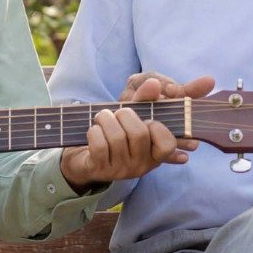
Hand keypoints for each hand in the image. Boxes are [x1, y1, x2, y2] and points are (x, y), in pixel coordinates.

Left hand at [60, 74, 215, 189]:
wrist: (84, 153)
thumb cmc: (116, 127)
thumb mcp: (136, 106)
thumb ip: (155, 92)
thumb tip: (169, 83)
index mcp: (157, 150)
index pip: (168, 141)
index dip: (159, 124)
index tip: (149, 115)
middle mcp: (143, 164)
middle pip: (140, 134)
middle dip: (125, 114)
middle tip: (118, 112)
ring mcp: (121, 169)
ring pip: (117, 138)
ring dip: (106, 120)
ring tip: (103, 118)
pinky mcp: (99, 169)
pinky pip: (98, 145)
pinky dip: (94, 131)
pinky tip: (94, 131)